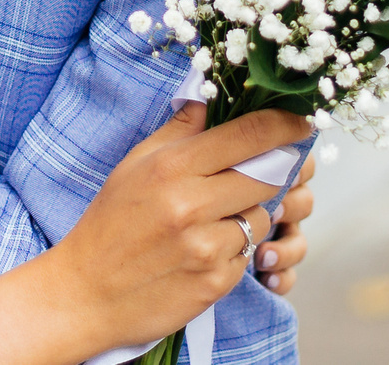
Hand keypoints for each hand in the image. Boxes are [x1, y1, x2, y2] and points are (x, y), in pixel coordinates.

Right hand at [38, 105, 306, 349]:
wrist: (86, 294)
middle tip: (273, 167)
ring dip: (253, 214)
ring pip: (263, 218)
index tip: (303, 122)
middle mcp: (192, 205)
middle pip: (270, 176)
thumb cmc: (110, 223)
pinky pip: (248, 255)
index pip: (251, 135)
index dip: (286, 124)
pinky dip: (237, 249)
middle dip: (278, 170)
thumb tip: (211, 95)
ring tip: (220, 217)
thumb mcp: (136, 165)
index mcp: (174, 167)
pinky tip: (208, 249)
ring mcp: (206, 248)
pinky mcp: (214, 284)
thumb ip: (180, 129)